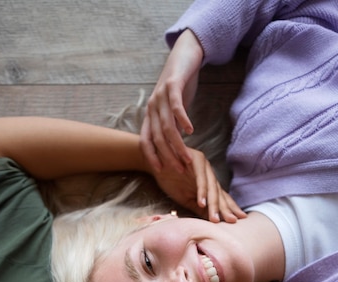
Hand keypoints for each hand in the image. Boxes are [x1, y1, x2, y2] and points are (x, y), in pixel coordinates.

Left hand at [140, 29, 203, 172]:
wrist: (185, 55)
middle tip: (181, 171)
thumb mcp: (175, 110)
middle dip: (168, 157)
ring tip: (187, 158)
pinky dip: (183, 120)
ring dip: (177, 145)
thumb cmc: (181, 85)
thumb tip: (177, 145)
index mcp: (150, 115)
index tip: (161, 172)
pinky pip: (175, 106)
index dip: (152, 157)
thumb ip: (174, 127)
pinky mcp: (172, 84)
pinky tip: (191, 131)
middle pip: (157, 138)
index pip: (145, 141)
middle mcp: (152, 107)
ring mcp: (160, 95)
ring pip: (166, 126)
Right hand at [153, 147, 245, 222]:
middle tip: (232, 221)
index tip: (236, 221)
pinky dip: (201, 191)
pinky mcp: (196, 159)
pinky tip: (202, 203)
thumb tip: (213, 221)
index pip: (222, 197)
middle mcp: (209, 174)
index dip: (229, 209)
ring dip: (213, 204)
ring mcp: (204, 166)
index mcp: (208, 183)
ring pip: (211, 187)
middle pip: (219, 194)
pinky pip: (200, 178)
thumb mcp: (185, 198)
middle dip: (225, 209)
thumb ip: (199, 208)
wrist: (154, 161)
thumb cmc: (169, 179)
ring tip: (215, 218)